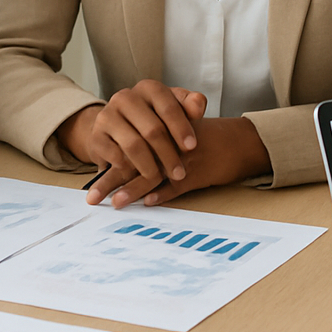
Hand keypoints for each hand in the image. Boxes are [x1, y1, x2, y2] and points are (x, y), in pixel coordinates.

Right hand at [58, 79, 207, 187]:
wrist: (116, 129)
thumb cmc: (153, 120)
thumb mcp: (174, 109)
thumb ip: (190, 105)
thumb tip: (198, 104)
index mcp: (148, 88)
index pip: (168, 106)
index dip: (181, 128)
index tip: (192, 147)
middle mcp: (125, 97)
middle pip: (152, 129)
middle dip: (168, 154)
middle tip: (179, 173)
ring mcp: (107, 116)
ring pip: (134, 145)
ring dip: (150, 167)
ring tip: (160, 179)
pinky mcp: (96, 136)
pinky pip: (115, 156)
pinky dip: (129, 170)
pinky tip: (138, 177)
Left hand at [91, 117, 271, 208]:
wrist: (237, 143)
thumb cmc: (203, 137)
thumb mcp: (177, 129)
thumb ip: (150, 137)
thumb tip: (117, 153)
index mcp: (160, 128)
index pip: (129, 143)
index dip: (110, 158)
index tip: (93, 174)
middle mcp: (169, 143)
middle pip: (135, 161)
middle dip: (113, 180)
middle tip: (93, 197)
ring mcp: (183, 160)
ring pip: (154, 174)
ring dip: (134, 189)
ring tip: (116, 202)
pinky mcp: (197, 174)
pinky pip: (177, 185)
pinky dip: (164, 194)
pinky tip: (148, 202)